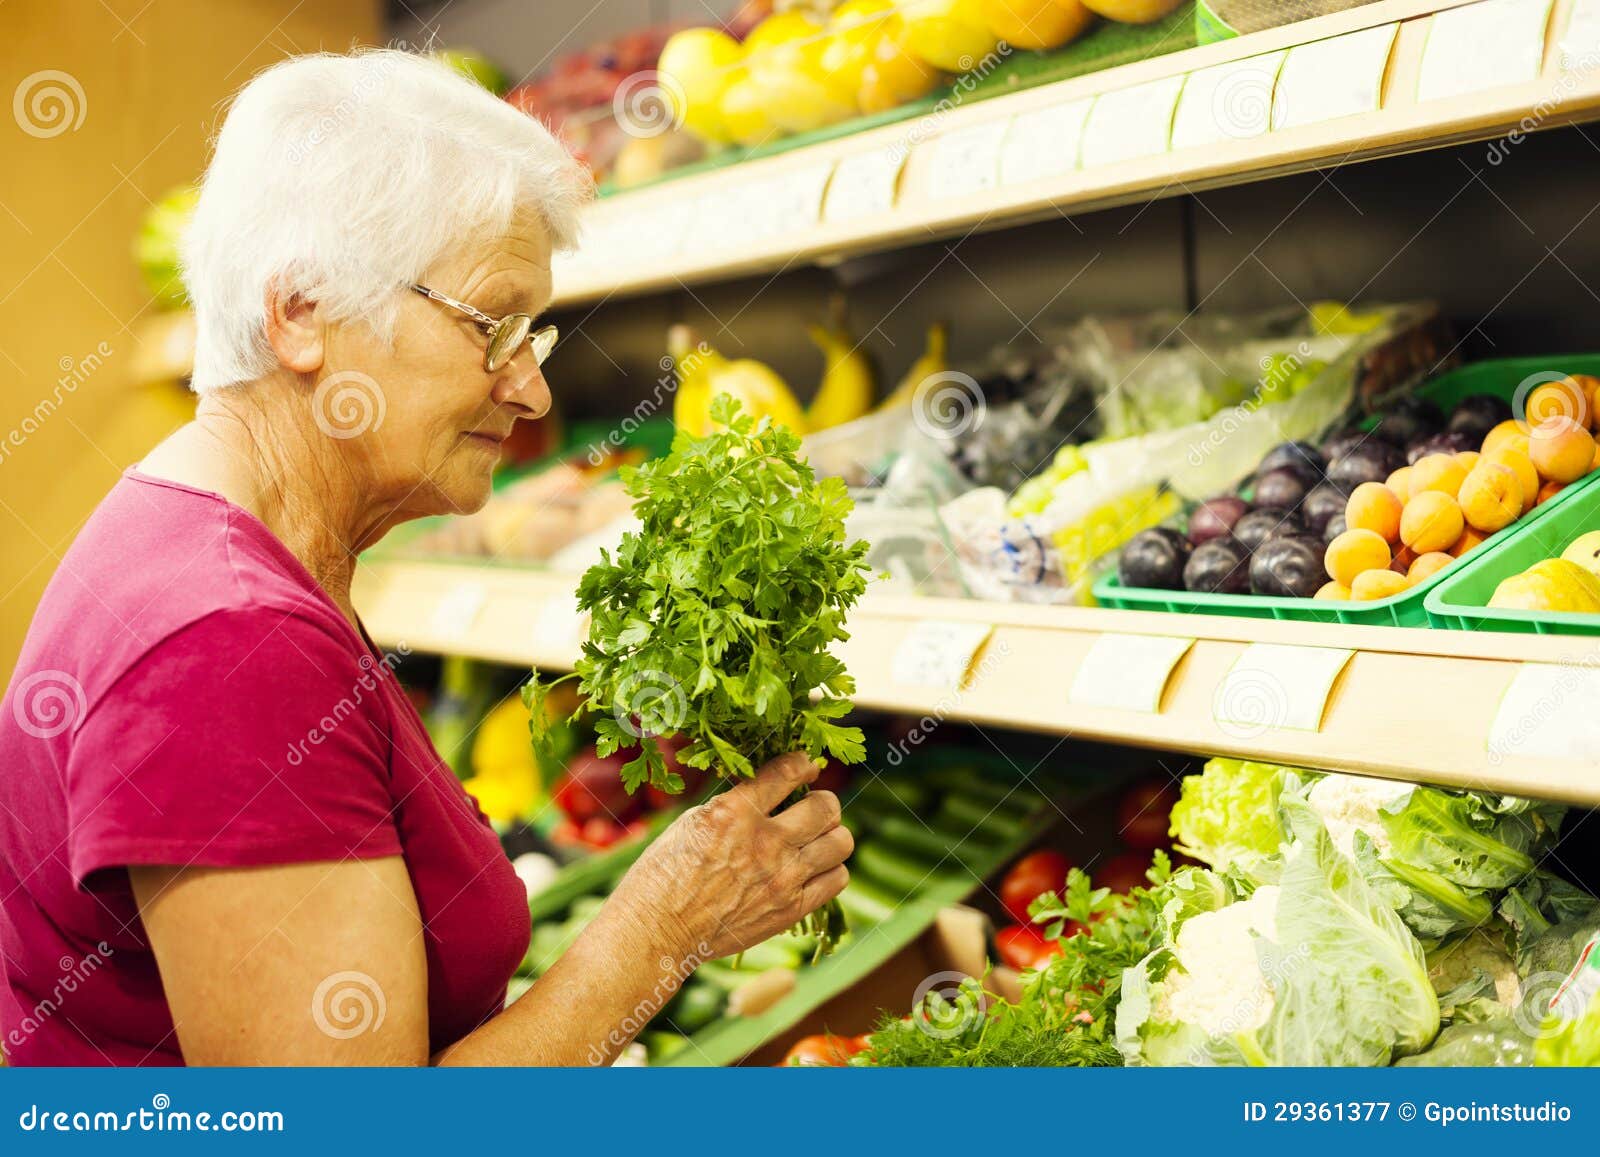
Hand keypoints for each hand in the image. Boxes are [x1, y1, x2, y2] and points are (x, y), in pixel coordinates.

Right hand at [613, 752, 852, 961]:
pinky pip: (837, 879)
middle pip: (827, 807)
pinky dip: (831, 869)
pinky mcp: (791, 909)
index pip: (788, 771)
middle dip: (823, 801)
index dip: (804, 763)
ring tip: (817, 838)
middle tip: (813, 807)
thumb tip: (769, 788)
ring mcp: (782, 878)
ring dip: (832, 835)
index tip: (807, 766)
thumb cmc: (665, 873)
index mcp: (735, 812)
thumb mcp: (694, 821)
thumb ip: (735, 804)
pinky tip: (814, 868)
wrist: (657, 930)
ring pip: (841, 842)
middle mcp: (765, 842)